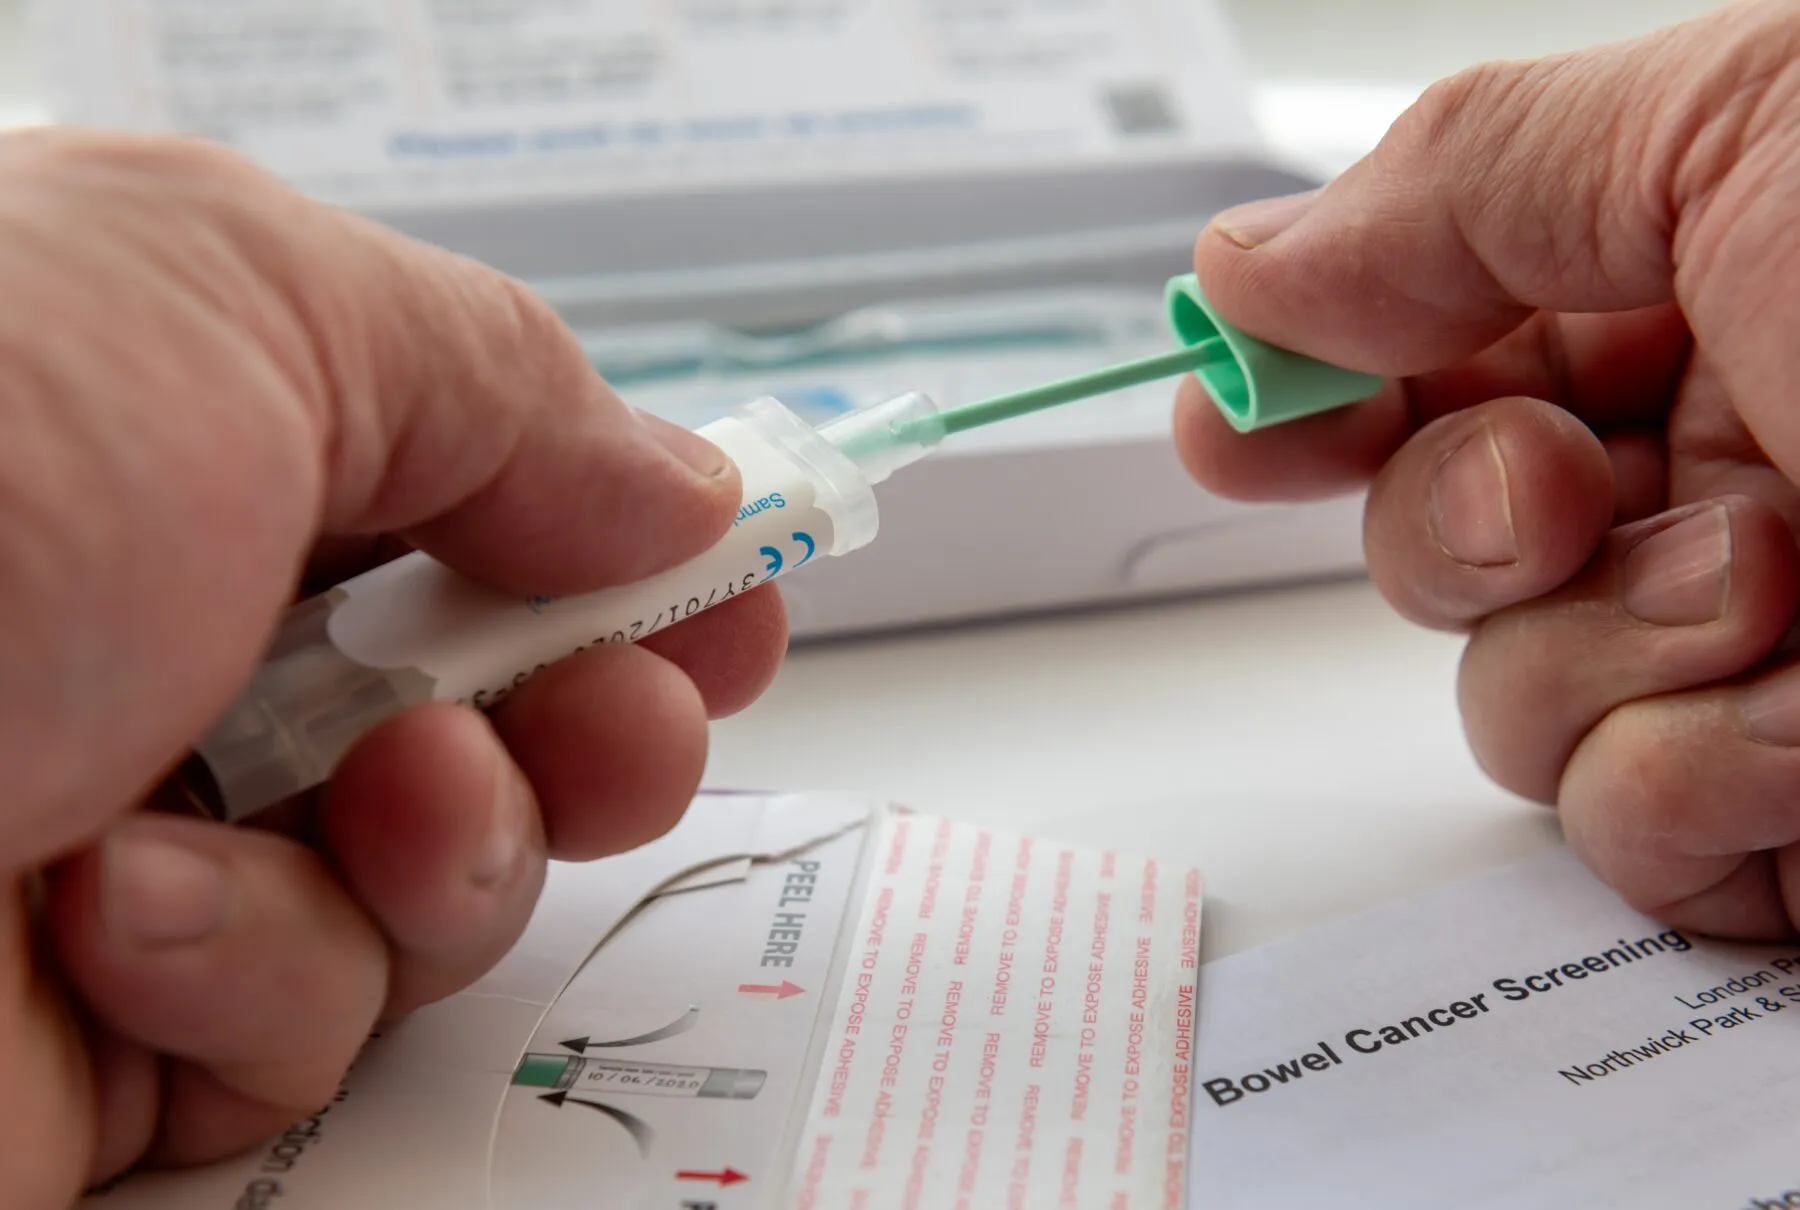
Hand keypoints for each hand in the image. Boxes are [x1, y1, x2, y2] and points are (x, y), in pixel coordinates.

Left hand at [0, 129, 785, 1206]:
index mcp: (181, 445)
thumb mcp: (237, 302)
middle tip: (630, 715)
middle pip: (486, 708)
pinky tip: (129, 918)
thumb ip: (494, 376)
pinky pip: (296, 1029)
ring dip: (454, 845)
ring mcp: (131, 847)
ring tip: (375, 807)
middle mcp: (157, 642)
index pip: (465, 503)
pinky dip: (259, 973)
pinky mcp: (92, 1050)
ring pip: (429, 888)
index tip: (732, 599)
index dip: (621, 552)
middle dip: (601, 721)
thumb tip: (674, 482)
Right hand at [1176, 0, 1799, 937]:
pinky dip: (1687, 785)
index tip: (1238, 414)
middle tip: (1567, 488)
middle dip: (1463, 516)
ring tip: (1785, 589)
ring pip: (1504, 693)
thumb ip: (1468, 176)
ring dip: (1606, 647)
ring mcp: (1758, 650)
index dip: (1314, 376)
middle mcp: (1728, 460)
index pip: (1440, 336)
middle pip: (1439, 528)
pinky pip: (1613, 829)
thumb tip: (1254, 266)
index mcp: (1719, 281)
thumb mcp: (1770, 126)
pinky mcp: (1794, 813)